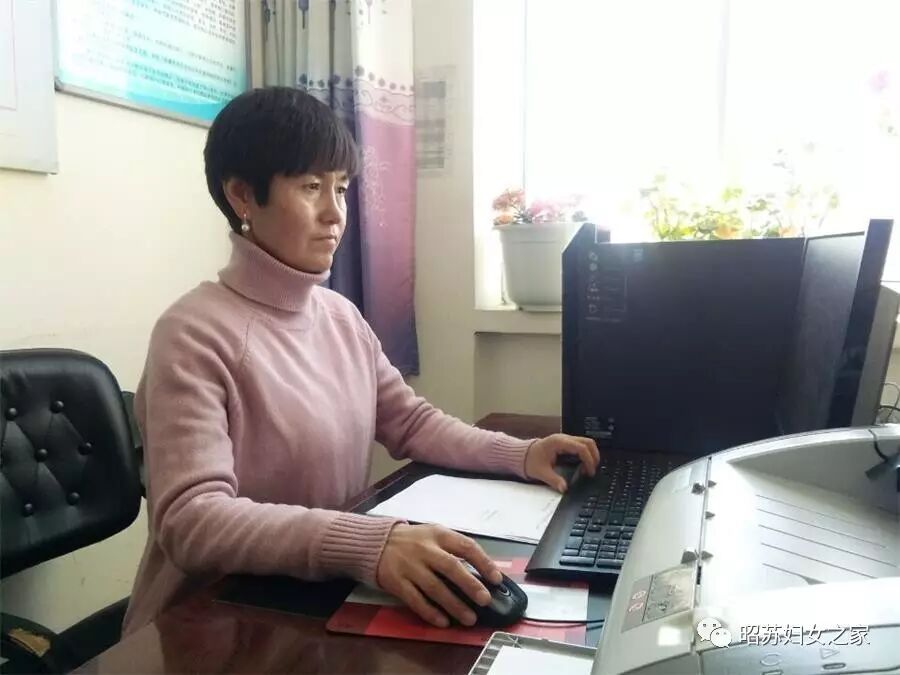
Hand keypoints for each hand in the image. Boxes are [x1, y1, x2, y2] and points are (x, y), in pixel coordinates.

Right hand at [376, 523, 502, 627]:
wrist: (376, 542)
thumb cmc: (413, 540)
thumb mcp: (433, 534)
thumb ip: (453, 548)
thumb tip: (481, 572)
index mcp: (438, 535)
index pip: (466, 546)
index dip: (483, 563)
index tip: (496, 579)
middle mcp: (425, 549)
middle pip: (451, 568)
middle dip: (470, 585)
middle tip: (485, 600)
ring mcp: (410, 566)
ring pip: (435, 588)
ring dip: (454, 605)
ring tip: (470, 618)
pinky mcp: (397, 582)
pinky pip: (416, 600)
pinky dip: (430, 612)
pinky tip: (444, 622)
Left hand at [524, 433, 599, 491]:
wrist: (522, 455)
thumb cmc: (530, 460)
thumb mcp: (541, 472)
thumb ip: (554, 480)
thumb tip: (564, 489)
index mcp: (558, 442)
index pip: (581, 447)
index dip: (589, 459)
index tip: (590, 471)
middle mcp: (563, 438)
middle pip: (588, 442)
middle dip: (594, 456)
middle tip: (592, 470)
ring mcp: (565, 440)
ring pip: (586, 443)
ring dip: (591, 455)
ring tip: (587, 470)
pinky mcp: (565, 444)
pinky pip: (581, 446)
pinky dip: (585, 455)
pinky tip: (582, 466)